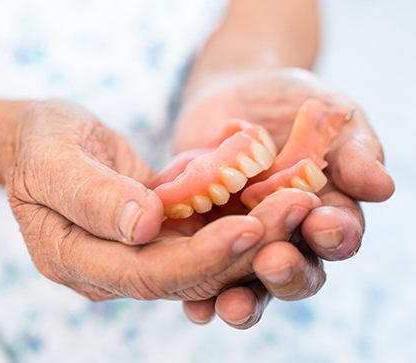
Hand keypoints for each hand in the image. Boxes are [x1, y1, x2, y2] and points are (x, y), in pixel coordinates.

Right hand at [3, 99, 272, 300]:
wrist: (42, 140)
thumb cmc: (40, 142)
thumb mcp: (52, 157)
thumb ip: (89, 193)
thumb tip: (144, 225)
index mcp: (73, 259)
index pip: (145, 273)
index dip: (199, 256)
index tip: (249, 228)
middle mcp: (108, 271)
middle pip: (184, 275)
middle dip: (243, 249)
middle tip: (297, 210)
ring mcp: (133, 257)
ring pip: (202, 262)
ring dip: (253, 239)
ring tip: (299, 205)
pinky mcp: (154, 238)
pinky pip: (202, 240)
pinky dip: (238, 224)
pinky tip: (275, 201)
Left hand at [176, 68, 394, 327]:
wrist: (236, 93)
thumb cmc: (294, 104)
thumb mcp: (330, 118)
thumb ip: (354, 152)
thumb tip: (383, 187)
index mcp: (325, 213)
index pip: (337, 235)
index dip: (334, 235)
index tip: (324, 225)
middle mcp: (286, 237)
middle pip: (295, 271)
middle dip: (288, 272)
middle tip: (274, 263)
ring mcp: (243, 242)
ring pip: (248, 285)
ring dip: (243, 301)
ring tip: (231, 306)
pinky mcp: (204, 240)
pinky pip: (201, 275)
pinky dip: (197, 296)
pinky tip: (193, 307)